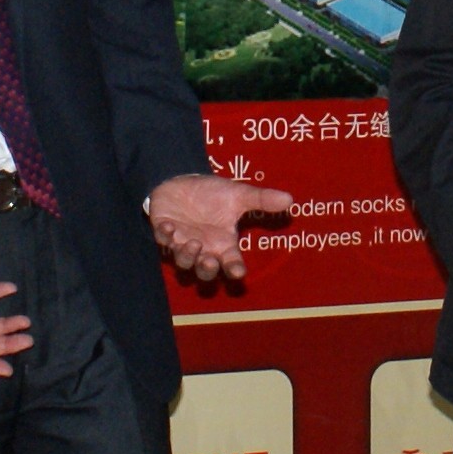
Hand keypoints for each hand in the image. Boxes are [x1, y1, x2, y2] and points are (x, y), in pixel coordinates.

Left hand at [148, 174, 293, 280]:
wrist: (184, 181)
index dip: (234, 269)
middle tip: (210, 259)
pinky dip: (166, 235)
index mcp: (223, 244)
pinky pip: (162, 240)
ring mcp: (182, 242)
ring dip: (187, 256)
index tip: (237, 271)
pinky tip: (170, 226)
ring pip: (183, 262)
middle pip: (205, 272)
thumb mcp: (239, 195)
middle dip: (207, 269)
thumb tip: (289, 199)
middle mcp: (203, 248)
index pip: (231, 263)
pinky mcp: (164, 231)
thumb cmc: (212, 194)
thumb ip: (262, 200)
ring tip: (193, 242)